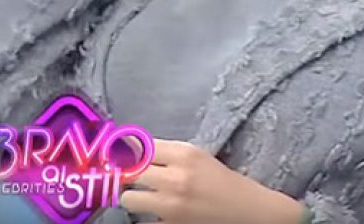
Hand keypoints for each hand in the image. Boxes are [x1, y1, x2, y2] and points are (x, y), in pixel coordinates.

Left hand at [118, 139, 305, 223]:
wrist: (247, 209)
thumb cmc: (223, 181)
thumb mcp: (198, 158)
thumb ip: (168, 154)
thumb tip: (131, 152)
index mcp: (185, 153)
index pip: (139, 147)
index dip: (125, 153)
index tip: (116, 156)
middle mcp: (176, 177)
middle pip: (129, 172)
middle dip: (127, 176)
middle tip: (131, 179)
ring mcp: (171, 204)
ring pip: (128, 198)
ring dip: (133, 198)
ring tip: (144, 198)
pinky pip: (143, 220)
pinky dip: (148, 217)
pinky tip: (160, 213)